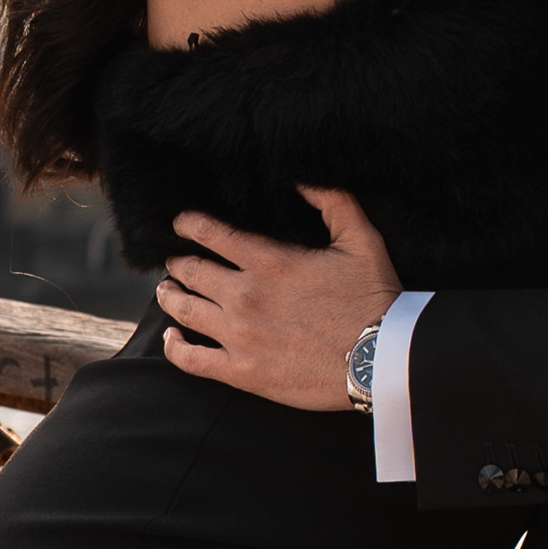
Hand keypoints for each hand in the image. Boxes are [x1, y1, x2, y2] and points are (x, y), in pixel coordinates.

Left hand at [158, 186, 398, 410]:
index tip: (181, 222)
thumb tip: (303, 177)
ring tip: (167, 291)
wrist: (380, 358)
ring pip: (185, 310)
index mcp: (270, 262)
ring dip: (170, 296)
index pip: (211, 233)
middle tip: (176, 261)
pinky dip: (174, 347)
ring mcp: (240, 335)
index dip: (189, 224)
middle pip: (192, 271)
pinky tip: (171, 337)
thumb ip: (333, 202)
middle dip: (179, 262)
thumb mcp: (361, 239)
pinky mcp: (243, 372)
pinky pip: (192, 359)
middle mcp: (246, 296)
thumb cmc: (374, 299)